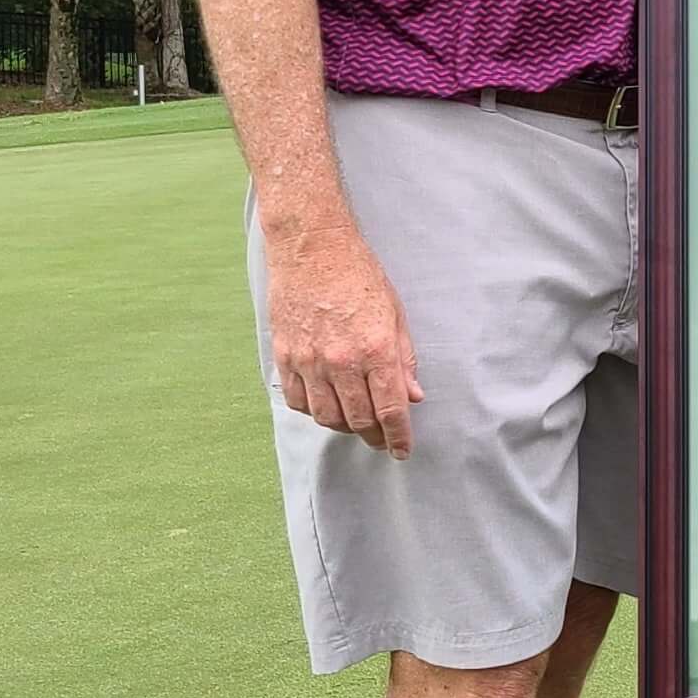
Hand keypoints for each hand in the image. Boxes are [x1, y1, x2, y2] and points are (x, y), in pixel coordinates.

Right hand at [267, 226, 422, 457]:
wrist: (312, 247)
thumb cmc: (359, 275)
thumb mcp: (396, 314)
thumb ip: (404, 359)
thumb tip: (413, 396)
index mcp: (376, 349)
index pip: (390, 410)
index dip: (398, 437)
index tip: (402, 450)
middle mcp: (341, 360)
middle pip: (358, 420)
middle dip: (374, 437)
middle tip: (383, 441)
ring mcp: (309, 360)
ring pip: (326, 416)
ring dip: (344, 427)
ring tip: (356, 424)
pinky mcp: (285, 355)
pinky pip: (298, 399)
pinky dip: (313, 411)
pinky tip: (326, 405)